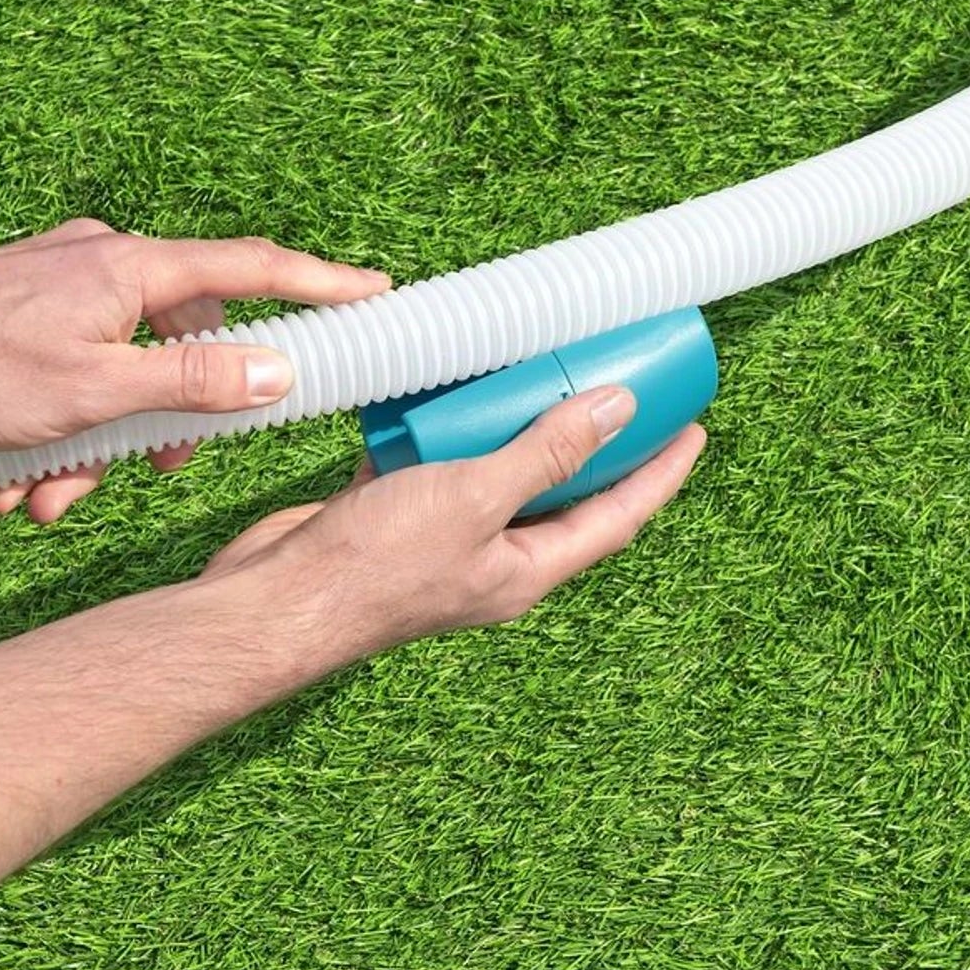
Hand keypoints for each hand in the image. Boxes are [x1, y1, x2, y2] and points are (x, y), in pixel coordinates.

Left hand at [0, 219, 389, 521]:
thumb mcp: (92, 395)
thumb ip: (192, 384)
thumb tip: (276, 372)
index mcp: (133, 269)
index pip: (254, 270)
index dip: (322, 285)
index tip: (377, 294)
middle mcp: (106, 264)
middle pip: (182, 345)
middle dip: (160, 426)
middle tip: (143, 474)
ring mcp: (64, 285)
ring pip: (121, 374)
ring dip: (94, 447)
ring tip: (42, 498)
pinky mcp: (29, 311)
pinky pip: (75, 374)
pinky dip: (59, 431)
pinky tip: (12, 480)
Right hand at [202, 386, 706, 656]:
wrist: (275, 602)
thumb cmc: (374, 568)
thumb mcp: (474, 498)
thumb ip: (545, 453)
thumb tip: (617, 408)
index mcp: (526, 570)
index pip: (617, 517)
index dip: (659, 472)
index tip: (694, 427)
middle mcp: (491, 559)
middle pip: (561, 492)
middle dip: (593, 439)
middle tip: (622, 382)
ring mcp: (441, 539)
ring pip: (496, 472)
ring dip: (515, 423)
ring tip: (539, 367)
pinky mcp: (392, 516)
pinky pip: (435, 462)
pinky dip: (444, 424)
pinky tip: (446, 384)